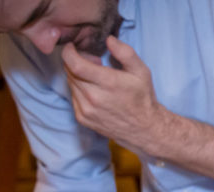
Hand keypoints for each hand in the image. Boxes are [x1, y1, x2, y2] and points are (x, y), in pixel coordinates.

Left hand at [61, 36, 166, 154]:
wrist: (144, 129)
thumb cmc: (143, 98)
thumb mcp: (141, 72)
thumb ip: (125, 52)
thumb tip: (109, 39)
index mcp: (108, 83)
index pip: (74, 64)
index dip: (69, 52)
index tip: (72, 47)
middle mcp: (94, 98)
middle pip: (70, 72)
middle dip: (76, 62)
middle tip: (92, 63)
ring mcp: (86, 110)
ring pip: (70, 84)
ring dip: (77, 76)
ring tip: (95, 78)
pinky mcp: (83, 119)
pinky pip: (73, 97)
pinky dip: (79, 90)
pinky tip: (94, 92)